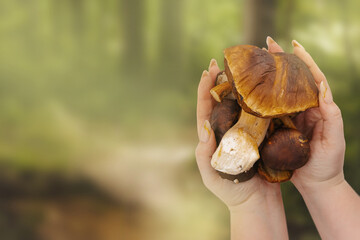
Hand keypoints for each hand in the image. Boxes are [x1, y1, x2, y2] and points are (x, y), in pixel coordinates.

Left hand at [196, 58, 287, 238]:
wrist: (256, 204)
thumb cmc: (231, 192)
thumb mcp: (212, 175)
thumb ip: (205, 153)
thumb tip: (203, 126)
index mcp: (212, 137)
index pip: (205, 108)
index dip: (204, 89)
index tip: (207, 70)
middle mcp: (226, 131)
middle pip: (222, 101)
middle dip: (221, 81)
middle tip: (224, 62)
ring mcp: (242, 133)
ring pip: (240, 105)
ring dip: (241, 87)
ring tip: (245, 69)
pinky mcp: (259, 137)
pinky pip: (258, 116)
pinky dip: (259, 102)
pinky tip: (264, 90)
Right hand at [266, 37, 345, 191]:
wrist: (317, 185)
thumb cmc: (328, 164)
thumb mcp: (334, 140)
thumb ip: (332, 116)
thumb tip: (324, 88)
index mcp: (317, 108)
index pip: (311, 79)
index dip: (303, 61)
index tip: (292, 45)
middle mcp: (302, 109)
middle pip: (290, 80)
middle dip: (279, 61)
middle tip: (266, 44)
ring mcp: (289, 118)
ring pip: (276, 93)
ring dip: (266, 76)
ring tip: (254, 62)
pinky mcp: (278, 128)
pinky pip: (267, 110)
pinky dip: (258, 99)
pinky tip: (247, 91)